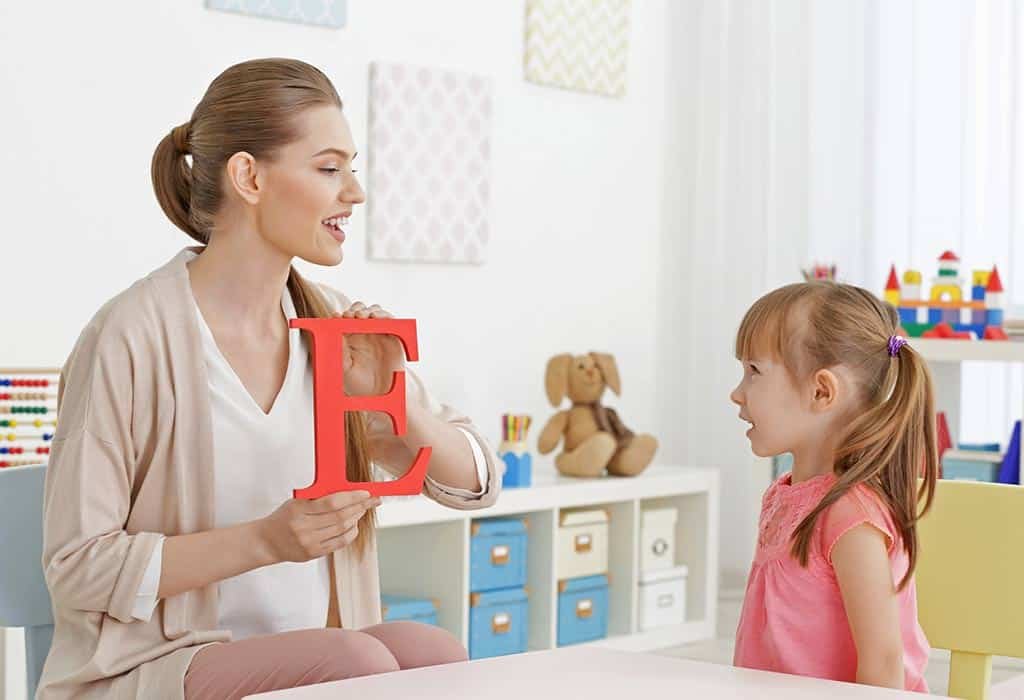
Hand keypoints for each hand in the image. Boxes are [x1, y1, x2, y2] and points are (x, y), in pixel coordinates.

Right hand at [258, 491, 380, 562]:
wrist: (267, 542)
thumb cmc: (283, 518)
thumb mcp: (296, 502)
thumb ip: (317, 497)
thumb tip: (346, 491)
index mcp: (298, 510)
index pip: (332, 502)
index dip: (352, 497)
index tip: (365, 493)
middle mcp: (304, 527)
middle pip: (340, 516)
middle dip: (360, 507)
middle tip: (370, 501)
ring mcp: (309, 542)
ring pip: (342, 529)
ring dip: (357, 518)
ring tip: (362, 510)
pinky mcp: (314, 553)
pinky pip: (339, 543)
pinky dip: (351, 533)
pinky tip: (354, 525)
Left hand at [340, 301, 405, 395]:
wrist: (379, 396)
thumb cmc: (359, 384)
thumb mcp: (343, 367)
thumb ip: (340, 349)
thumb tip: (334, 330)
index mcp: (349, 338)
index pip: (344, 320)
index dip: (341, 315)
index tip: (337, 316)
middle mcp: (363, 333)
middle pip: (359, 312)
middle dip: (355, 310)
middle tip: (350, 315)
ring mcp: (378, 333)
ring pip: (374, 312)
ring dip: (368, 310)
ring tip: (362, 316)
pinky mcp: (393, 336)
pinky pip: (391, 320)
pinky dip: (385, 315)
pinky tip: (377, 317)